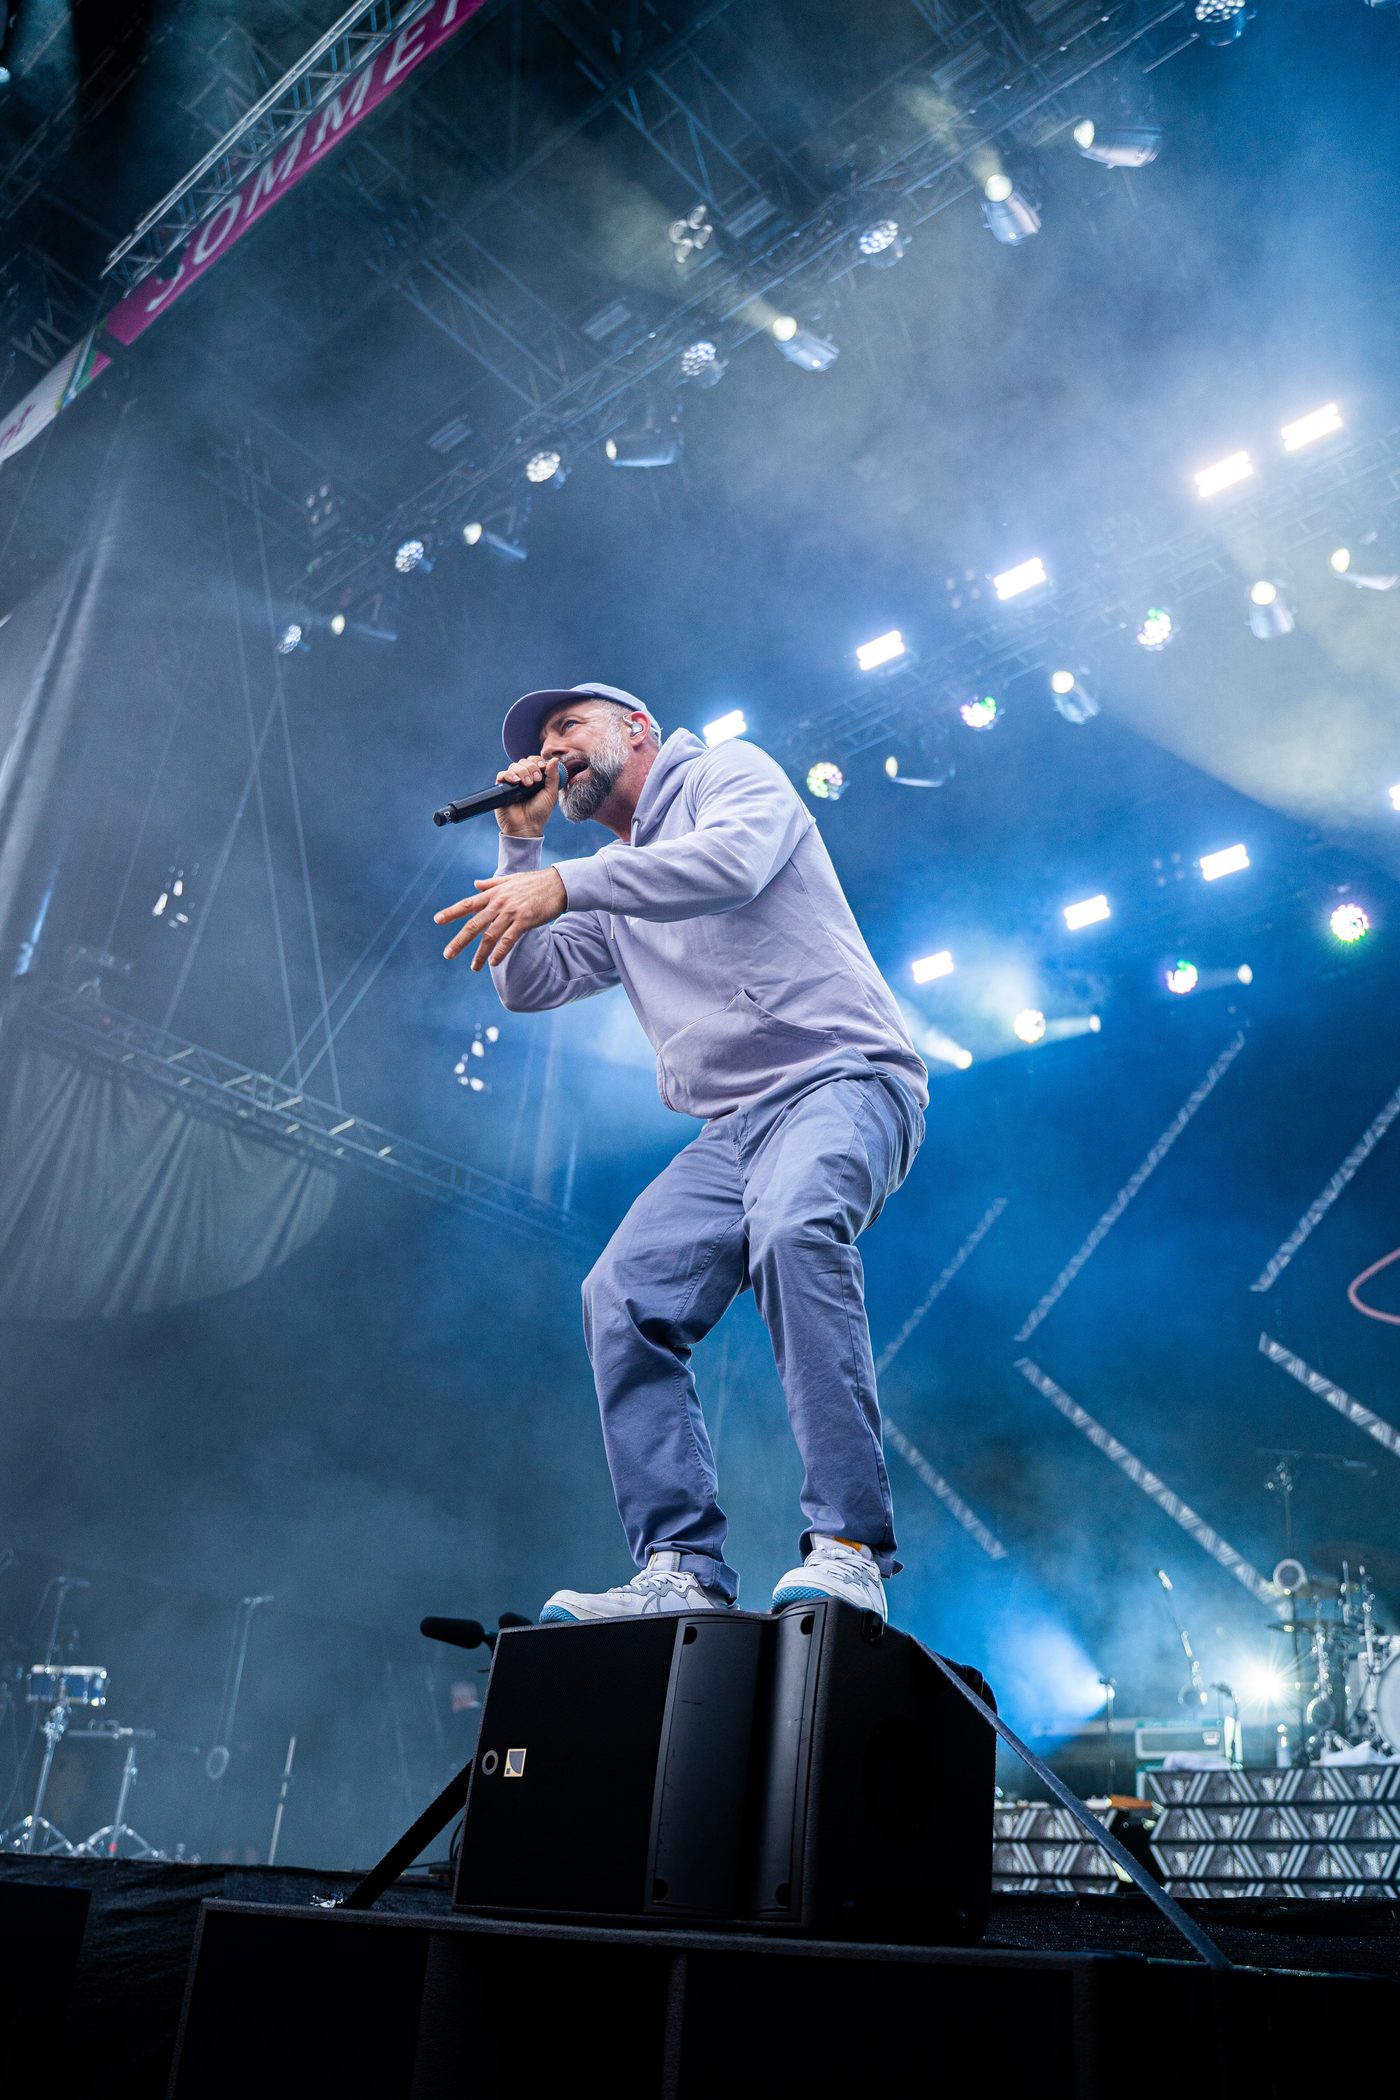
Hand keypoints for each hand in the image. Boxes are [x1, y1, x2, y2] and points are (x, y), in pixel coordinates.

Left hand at [435, 867, 566, 968]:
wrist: (558, 883)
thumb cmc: (535, 882)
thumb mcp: (510, 879)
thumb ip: (491, 884)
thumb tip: (475, 884)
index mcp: (493, 894)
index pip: (467, 904)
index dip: (451, 912)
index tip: (437, 920)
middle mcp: (499, 903)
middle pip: (474, 924)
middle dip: (459, 941)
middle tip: (447, 954)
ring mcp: (511, 912)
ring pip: (490, 936)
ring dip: (480, 954)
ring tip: (474, 968)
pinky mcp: (525, 921)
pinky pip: (509, 939)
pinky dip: (500, 952)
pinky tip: (493, 962)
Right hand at [495, 755, 560, 836]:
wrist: (526, 826)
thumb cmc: (539, 812)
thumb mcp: (550, 794)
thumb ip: (553, 776)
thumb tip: (555, 759)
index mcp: (535, 777)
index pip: (534, 761)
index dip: (538, 762)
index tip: (542, 769)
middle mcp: (523, 778)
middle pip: (524, 761)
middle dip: (531, 768)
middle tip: (535, 781)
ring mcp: (512, 782)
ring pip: (514, 766)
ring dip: (522, 772)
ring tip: (527, 784)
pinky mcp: (502, 788)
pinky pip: (502, 774)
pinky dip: (509, 775)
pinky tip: (515, 781)